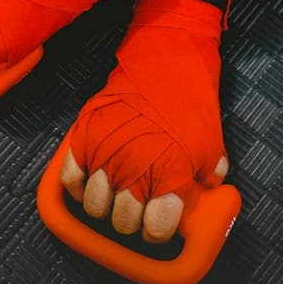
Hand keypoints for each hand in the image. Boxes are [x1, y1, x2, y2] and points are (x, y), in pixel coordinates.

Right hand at [59, 0, 233, 242]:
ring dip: (104, 205)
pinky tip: (93, 180)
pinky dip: (78, 186)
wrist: (166, 52)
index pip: (156, 229)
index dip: (158, 231)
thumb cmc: (191, 95)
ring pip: (94, 204)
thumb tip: (203, 197)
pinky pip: (70, 178)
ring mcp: (106, 151)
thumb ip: (205, 177)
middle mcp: (135, 168)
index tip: (158, 224)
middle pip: (122, 221)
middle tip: (138, 208)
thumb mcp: (211, 142)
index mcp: (170, 173)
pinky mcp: (85, 133)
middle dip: (131, 220)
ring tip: (116, 194)